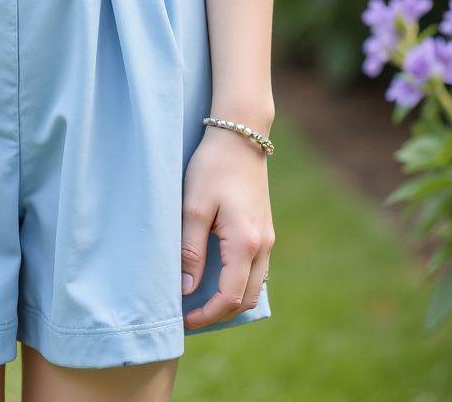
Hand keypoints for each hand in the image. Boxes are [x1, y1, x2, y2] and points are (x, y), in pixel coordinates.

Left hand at [180, 127, 273, 329]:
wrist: (240, 134)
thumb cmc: (212, 167)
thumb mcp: (193, 206)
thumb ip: (190, 250)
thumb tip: (187, 289)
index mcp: (245, 243)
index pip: (230, 296)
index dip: (207, 314)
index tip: (184, 319)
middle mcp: (263, 245)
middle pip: (246, 298)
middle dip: (220, 313)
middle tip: (191, 314)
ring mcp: (267, 237)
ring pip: (254, 285)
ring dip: (231, 298)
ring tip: (200, 298)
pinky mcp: (264, 228)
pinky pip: (256, 268)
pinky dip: (239, 281)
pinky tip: (216, 275)